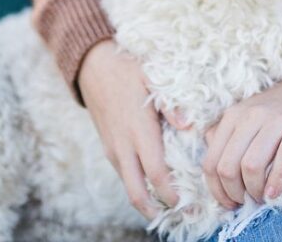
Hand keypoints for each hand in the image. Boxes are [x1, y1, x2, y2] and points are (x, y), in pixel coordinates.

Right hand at [78, 40, 178, 218]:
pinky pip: (124, 174)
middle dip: (156, 209)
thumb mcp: (152, 77)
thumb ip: (170, 103)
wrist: (92, 66)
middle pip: (136, 192)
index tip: (188, 203)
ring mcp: (113, 149)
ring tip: (171, 206)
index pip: (156, 173)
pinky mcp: (108, 148)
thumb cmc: (127, 69)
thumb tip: (189, 125)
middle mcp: (123, 145)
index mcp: (138, 130)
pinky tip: (155, 186)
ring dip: (147, 201)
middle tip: (180, 215)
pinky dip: (138, 186)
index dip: (170, 193)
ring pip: (128, 186)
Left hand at [201, 71, 281, 207]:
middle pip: (228, 167)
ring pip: (251, 166)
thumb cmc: (279, 112)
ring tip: (261, 198)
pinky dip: (276, 182)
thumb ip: (225, 137)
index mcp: (232, 116)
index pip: (211, 162)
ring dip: (254, 191)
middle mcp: (250, 116)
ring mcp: (275, 120)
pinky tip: (275, 193)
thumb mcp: (246, 117)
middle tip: (246, 202)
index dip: (216, 190)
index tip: (228, 203)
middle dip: (234, 193)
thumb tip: (213, 169)